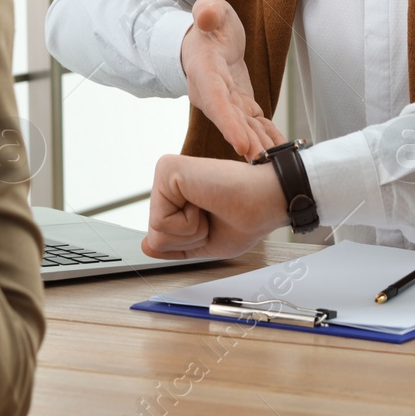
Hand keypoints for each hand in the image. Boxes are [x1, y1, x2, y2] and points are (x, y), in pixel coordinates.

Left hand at [141, 154, 288, 259]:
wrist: (268, 201)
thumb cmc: (247, 217)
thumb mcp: (206, 241)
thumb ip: (175, 244)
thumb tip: (145, 246)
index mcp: (178, 195)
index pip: (160, 236)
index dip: (190, 242)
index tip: (216, 221)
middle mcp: (169, 181)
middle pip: (154, 235)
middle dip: (188, 239)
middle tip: (214, 215)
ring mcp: (166, 172)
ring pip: (156, 231)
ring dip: (190, 232)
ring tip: (211, 207)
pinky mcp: (167, 170)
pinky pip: (160, 221)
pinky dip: (189, 224)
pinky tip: (205, 201)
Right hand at [180, 0, 285, 159]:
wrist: (209, 38)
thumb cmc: (210, 23)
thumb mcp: (210, 9)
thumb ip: (207, 11)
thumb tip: (205, 15)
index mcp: (204, 71)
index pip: (215, 100)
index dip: (228, 123)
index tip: (240, 143)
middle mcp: (212, 94)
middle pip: (230, 121)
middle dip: (246, 142)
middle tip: (263, 161)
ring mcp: (227, 102)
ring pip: (244, 127)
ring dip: (259, 145)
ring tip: (274, 164)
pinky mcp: (241, 105)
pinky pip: (255, 124)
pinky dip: (267, 137)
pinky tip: (280, 151)